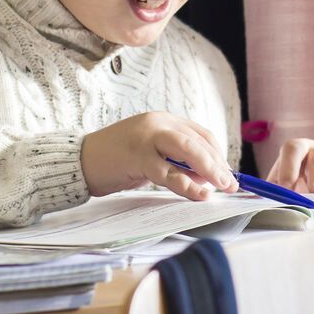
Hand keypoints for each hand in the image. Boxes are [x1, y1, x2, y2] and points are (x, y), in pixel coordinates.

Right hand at [80, 112, 236, 200]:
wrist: (81, 159)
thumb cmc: (116, 159)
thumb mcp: (151, 153)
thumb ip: (175, 159)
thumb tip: (205, 177)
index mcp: (163, 120)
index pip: (200, 134)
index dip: (217, 155)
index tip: (226, 173)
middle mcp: (158, 123)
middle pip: (198, 141)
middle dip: (219, 164)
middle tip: (231, 184)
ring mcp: (148, 138)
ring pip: (188, 151)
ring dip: (209, 170)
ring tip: (222, 188)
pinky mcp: (138, 156)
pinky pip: (169, 172)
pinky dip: (187, 184)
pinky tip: (200, 193)